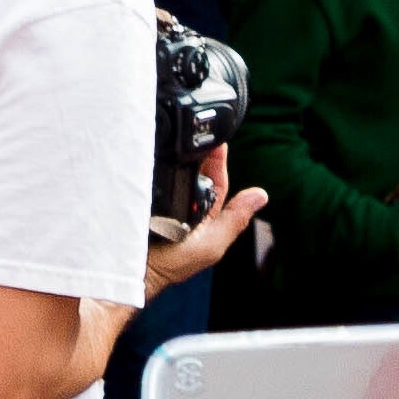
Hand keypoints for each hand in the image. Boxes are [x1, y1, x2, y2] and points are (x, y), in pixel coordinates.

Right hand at [146, 148, 266, 296]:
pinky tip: (157, 150)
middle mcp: (185, 206)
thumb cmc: (174, 264)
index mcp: (206, 217)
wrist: (137, 266)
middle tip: (197, 132)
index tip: (218, 141)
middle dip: (198, 151)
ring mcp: (163, 198)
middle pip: (195, 171)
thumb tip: (261, 196)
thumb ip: (235, 219)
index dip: (219, 160)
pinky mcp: (144, 194)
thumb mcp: (212, 242)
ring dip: (177, 155)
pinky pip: (152, 173)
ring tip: (180, 137)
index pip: (217, 181)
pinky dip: (155, 163)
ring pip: (174, 170)